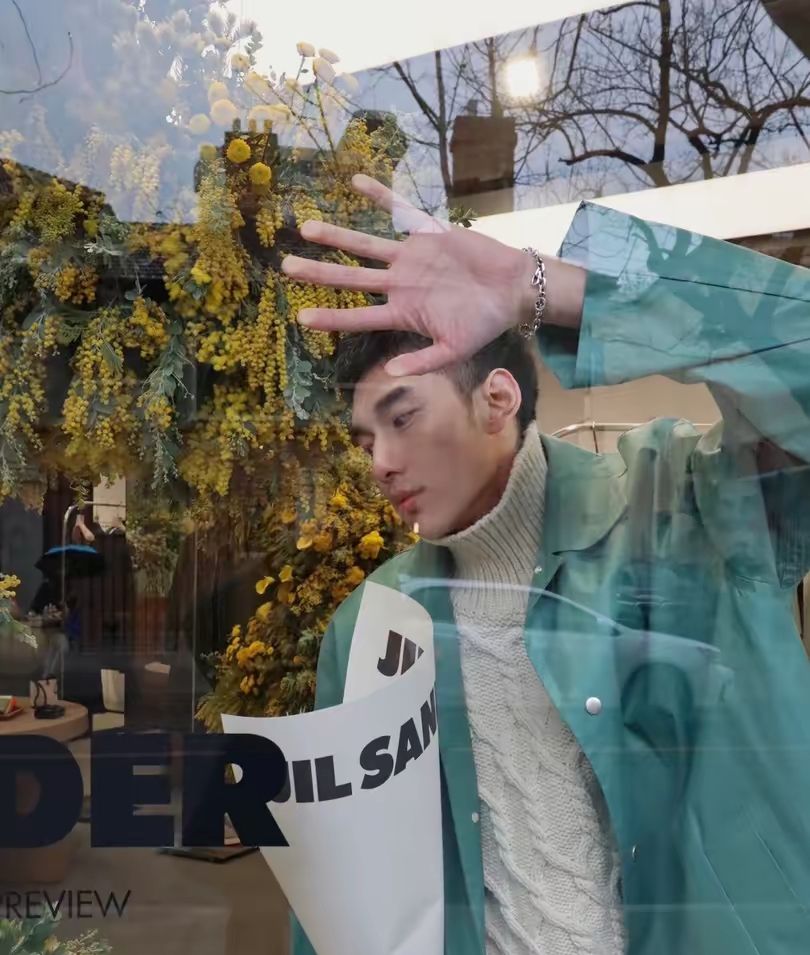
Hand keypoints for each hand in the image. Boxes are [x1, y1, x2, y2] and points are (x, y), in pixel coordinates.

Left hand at [281, 175, 584, 376]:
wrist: (512, 290)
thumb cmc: (485, 323)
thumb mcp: (455, 350)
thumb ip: (424, 361)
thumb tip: (391, 373)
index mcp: (404, 312)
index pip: (359, 316)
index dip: (332, 317)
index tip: (302, 318)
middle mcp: (400, 284)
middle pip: (352, 277)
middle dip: (320, 273)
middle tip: (286, 267)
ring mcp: (411, 259)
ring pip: (366, 246)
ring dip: (337, 236)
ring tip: (306, 228)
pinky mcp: (428, 235)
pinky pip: (401, 212)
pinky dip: (380, 198)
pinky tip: (356, 181)